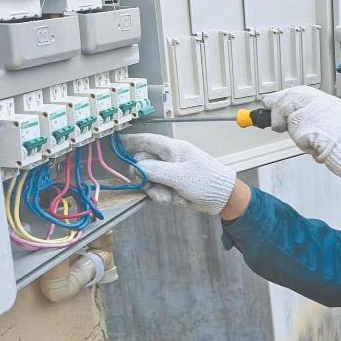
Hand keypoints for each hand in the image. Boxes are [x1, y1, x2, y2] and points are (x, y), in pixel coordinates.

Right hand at [120, 133, 235, 214]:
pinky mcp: (173, 186)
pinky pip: (159, 191)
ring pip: (150, 181)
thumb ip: (154, 170)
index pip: (148, 140)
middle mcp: (171, 159)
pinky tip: (178, 200)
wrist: (222, 198)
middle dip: (147, 179)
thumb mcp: (179, 175)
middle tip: (153, 186)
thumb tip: (136, 168)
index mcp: (174, 149)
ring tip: (173, 196)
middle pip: (144, 165)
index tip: (117, 143)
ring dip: (158, 192)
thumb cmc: (207, 181)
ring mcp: (172, 173)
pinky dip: (166, 198)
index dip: (131, 141)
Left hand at [259, 86, 340, 178]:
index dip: (283, 96)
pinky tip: (313, 147)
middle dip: (277, 107)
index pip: (300, 92)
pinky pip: (296, 134)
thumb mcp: (335, 121)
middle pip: (291, 98)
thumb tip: (293, 116)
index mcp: (328, 102)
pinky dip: (301, 143)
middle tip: (272, 117)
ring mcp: (315, 115)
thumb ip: (315, 116)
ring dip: (291, 130)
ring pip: (290, 117)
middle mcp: (322, 104)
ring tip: (305, 140)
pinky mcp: (309, 128)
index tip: (273, 100)